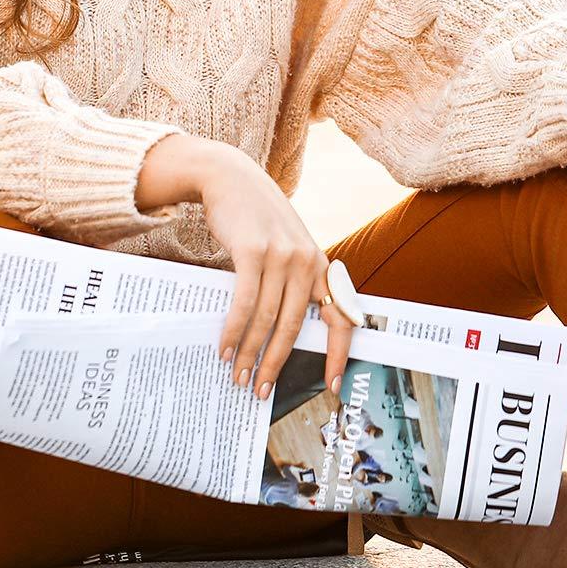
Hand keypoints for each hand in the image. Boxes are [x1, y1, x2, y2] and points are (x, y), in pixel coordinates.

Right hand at [195, 141, 359, 400]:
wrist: (231, 177)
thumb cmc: (257, 218)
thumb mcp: (286, 246)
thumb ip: (291, 281)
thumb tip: (282, 333)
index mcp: (319, 264)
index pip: (340, 315)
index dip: (339, 352)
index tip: (333, 384)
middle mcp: (305, 260)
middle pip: (295, 326)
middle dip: (276, 363)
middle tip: (260, 390)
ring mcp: (281, 255)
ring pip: (268, 318)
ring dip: (250, 352)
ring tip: (238, 375)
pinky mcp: (253, 251)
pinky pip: (245, 302)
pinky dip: (234, 330)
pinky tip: (225, 348)